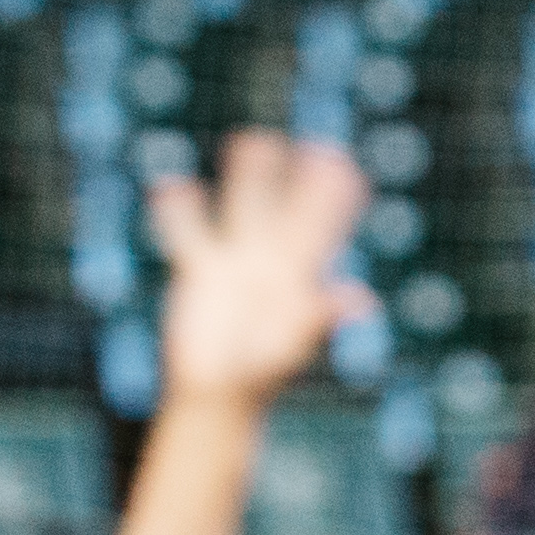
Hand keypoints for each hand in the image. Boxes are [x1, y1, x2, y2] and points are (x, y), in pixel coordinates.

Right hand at [146, 127, 375, 412]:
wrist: (217, 394)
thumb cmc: (259, 376)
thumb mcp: (292, 345)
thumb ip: (322, 318)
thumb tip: (362, 298)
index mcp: (298, 277)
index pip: (320, 228)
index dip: (334, 197)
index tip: (344, 165)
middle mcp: (268, 262)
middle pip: (284, 208)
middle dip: (298, 178)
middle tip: (317, 144)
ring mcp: (232, 262)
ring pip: (240, 207)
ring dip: (247, 176)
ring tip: (254, 139)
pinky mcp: (197, 270)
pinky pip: (188, 233)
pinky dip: (181, 211)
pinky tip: (172, 186)